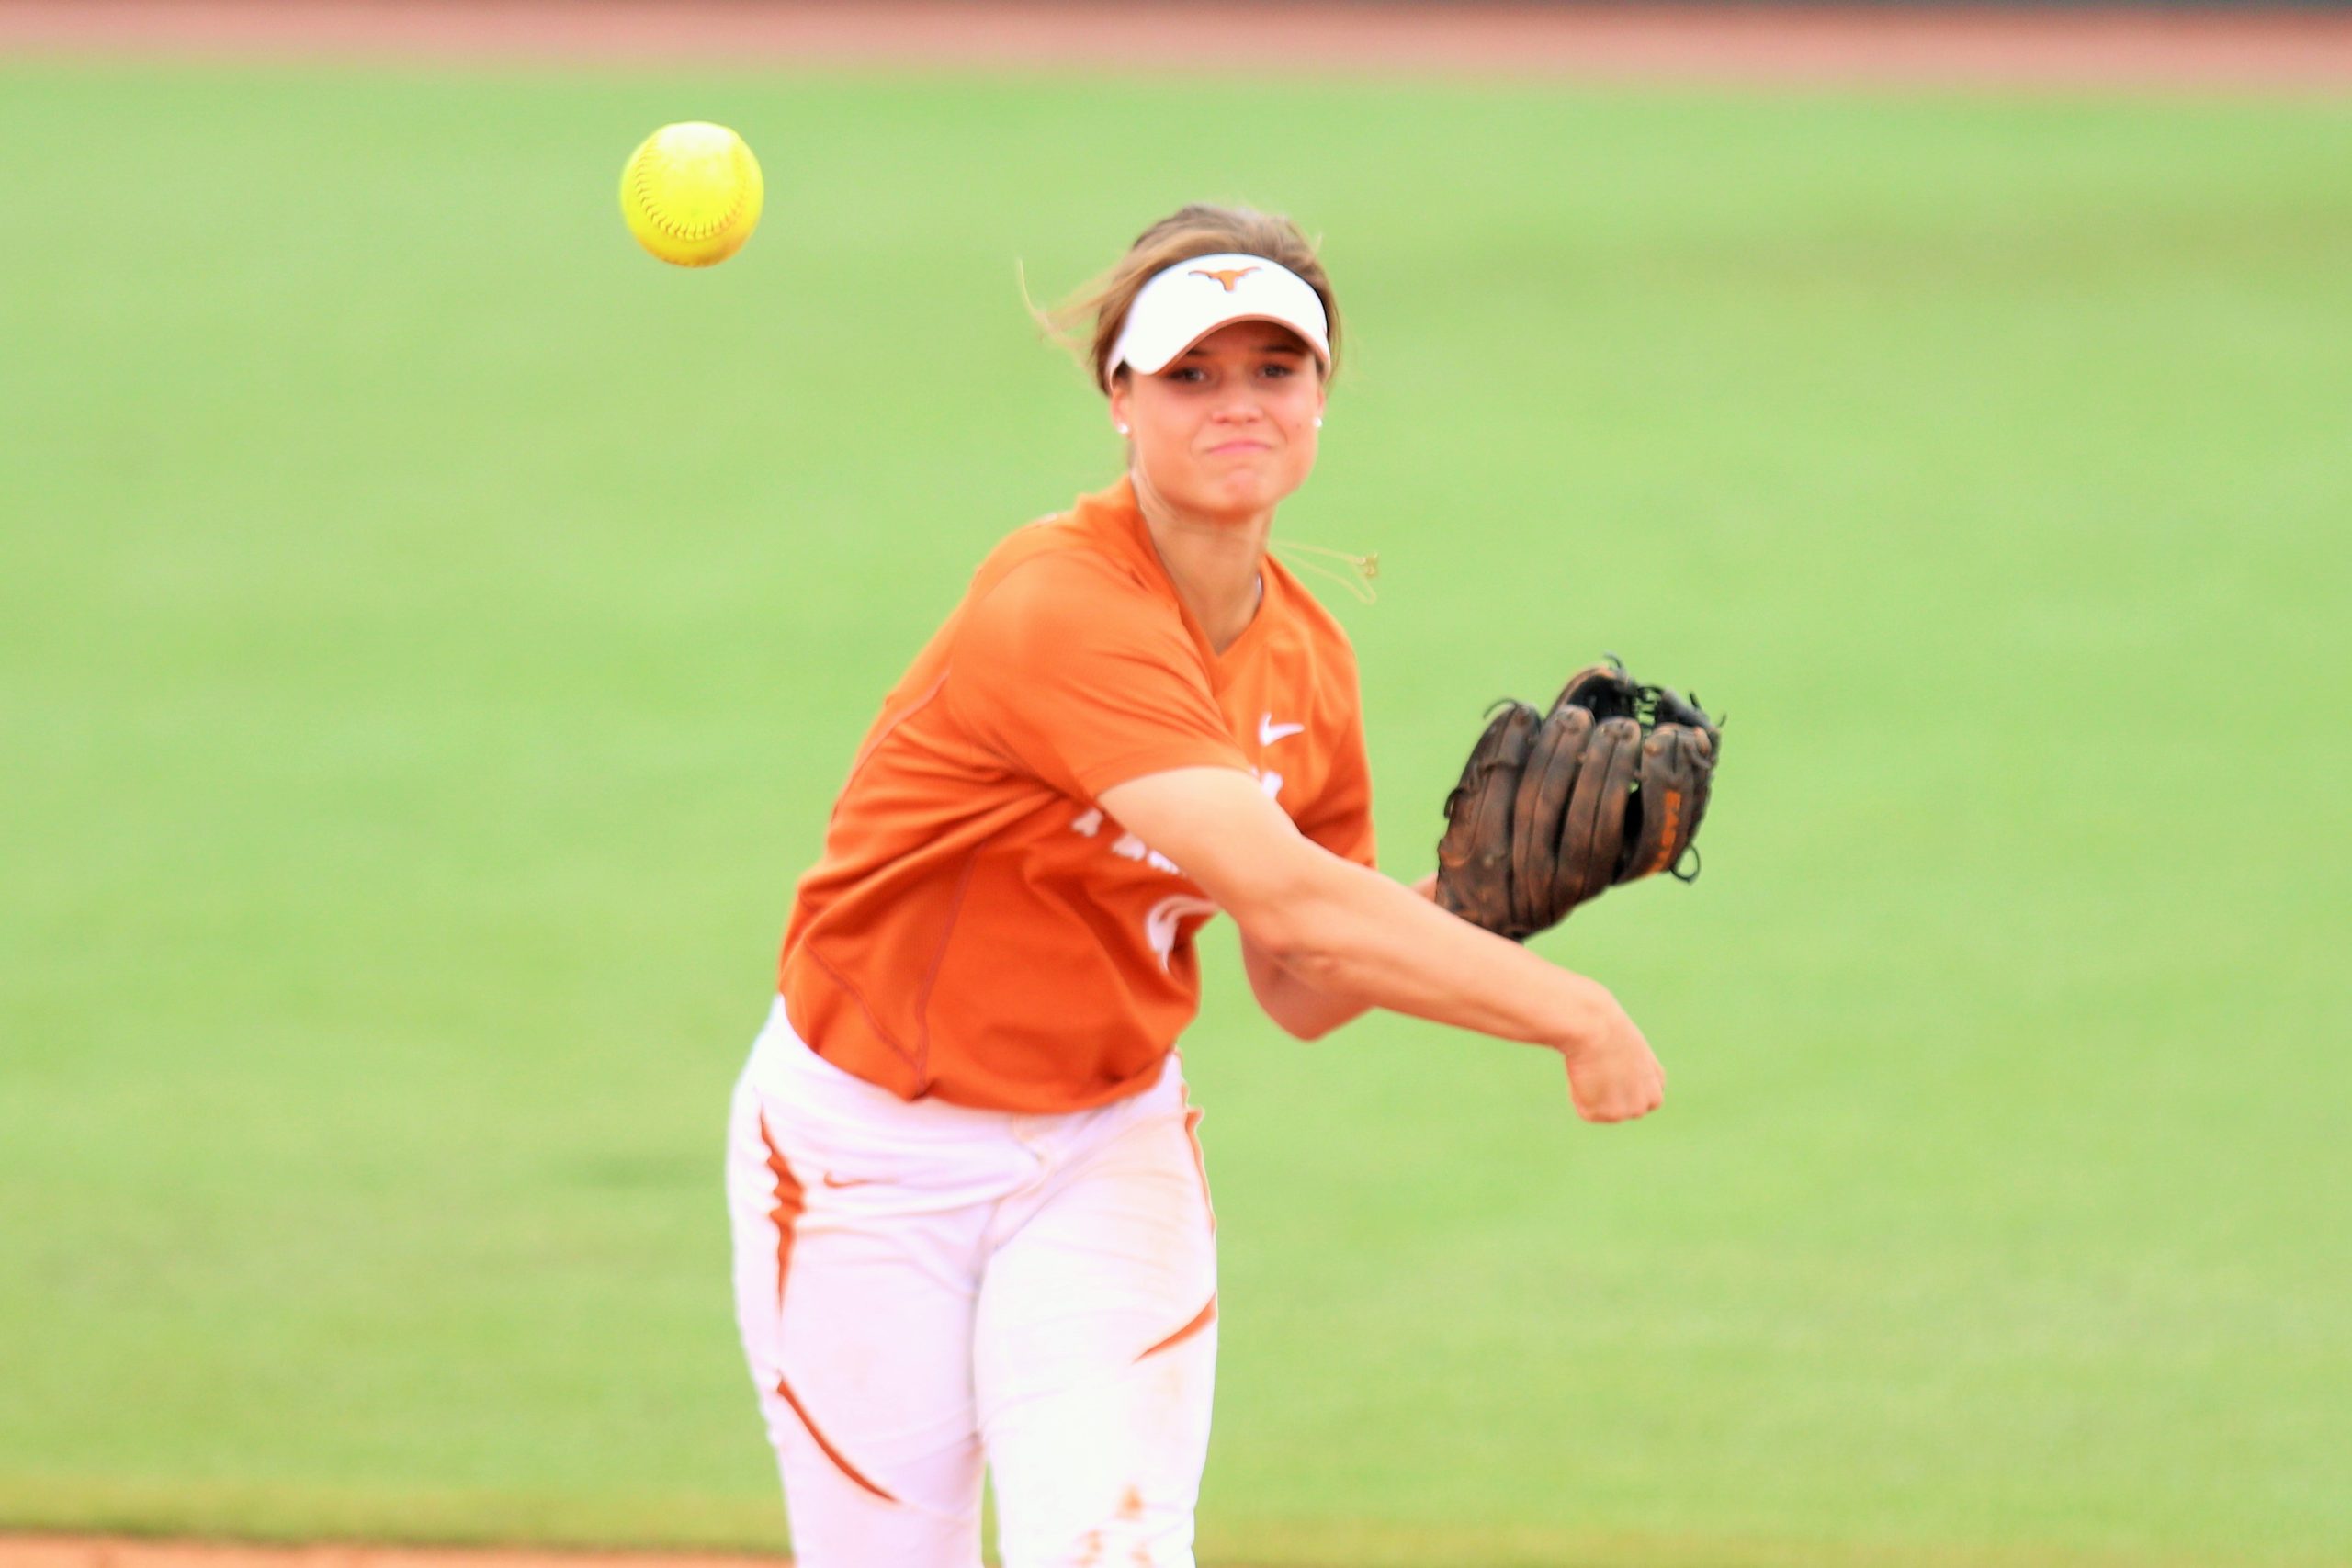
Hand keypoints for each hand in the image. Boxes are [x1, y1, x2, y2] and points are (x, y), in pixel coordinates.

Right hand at [1558, 991, 1664, 1123]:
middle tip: (1597, 1068)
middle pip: (1621, 1109)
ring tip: (1591, 1068)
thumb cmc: (1606, 1027)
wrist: (1595, 1027)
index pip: (1642, 1098)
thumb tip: (1615, 1074)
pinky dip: (1578, 1095)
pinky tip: (1583, 1074)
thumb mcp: (1628, 1046)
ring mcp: (1628, 1110)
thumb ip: (1628, 1067)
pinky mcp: (1606, 1114)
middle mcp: (1647, 1100)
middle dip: (1608, 1097)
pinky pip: (1585, 1111)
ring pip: (1602, 1111)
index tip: (1611, 1070)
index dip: (1623, 1086)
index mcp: (1656, 1081)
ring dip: (1591, 1095)